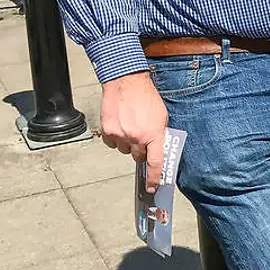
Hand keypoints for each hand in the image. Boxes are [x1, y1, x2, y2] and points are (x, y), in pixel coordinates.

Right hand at [100, 71, 168, 191]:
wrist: (126, 82)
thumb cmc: (146, 97)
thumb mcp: (161, 116)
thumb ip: (159, 134)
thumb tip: (158, 148)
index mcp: (153, 134)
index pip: (156, 162)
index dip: (154, 177)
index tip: (152, 186)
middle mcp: (136, 137)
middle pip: (138, 157)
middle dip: (141, 151)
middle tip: (142, 137)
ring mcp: (121, 135)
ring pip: (124, 150)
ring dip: (128, 143)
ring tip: (130, 126)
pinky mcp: (108, 131)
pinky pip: (112, 143)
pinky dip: (116, 138)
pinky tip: (120, 125)